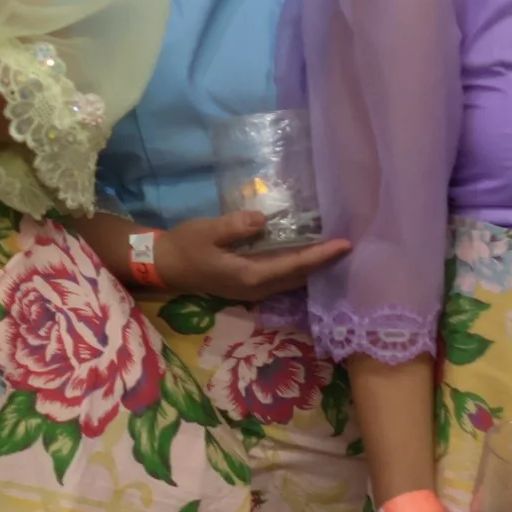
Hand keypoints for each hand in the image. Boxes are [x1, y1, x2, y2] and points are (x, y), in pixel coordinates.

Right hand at [152, 213, 350, 303]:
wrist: (164, 265)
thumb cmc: (185, 246)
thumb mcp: (207, 231)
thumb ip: (235, 226)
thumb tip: (263, 220)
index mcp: (250, 275)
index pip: (295, 266)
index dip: (321, 256)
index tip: (345, 245)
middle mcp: (257, 289)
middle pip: (300, 278)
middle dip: (324, 264)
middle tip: (347, 246)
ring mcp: (253, 291)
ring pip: (292, 281)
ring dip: (312, 267)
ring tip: (332, 250)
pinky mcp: (248, 286)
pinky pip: (282, 279)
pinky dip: (298, 268)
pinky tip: (305, 255)